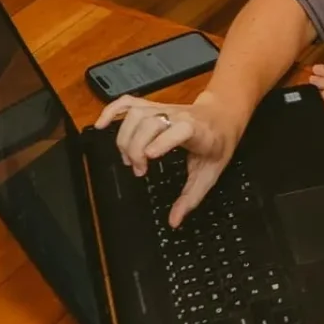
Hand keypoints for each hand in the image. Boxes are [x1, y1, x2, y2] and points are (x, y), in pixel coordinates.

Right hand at [95, 92, 243, 225]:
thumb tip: (174, 221)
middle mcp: (177, 116)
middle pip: (149, 122)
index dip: (163, 140)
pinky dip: (111, 111)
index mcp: (197, 131)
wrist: (222, 116)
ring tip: (129, 159)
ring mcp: (163, 108)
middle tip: (139, 170)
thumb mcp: (210, 173)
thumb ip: (191, 198)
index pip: (180, 129)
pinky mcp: (152, 106)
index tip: (149, 157)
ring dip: (125, 137)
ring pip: (135, 114)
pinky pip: (128, 103)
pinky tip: (101, 125)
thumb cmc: (217, 143)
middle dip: (137, 147)